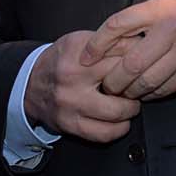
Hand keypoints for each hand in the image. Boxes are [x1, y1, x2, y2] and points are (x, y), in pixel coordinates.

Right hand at [24, 29, 138, 141]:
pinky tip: (120, 121)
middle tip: (139, 84)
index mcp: (78, 52)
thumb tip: (142, 47)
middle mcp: (72, 77)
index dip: (138, 57)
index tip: (144, 61)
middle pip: (122, 81)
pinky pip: (104, 133)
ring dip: (131, 108)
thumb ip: (108, 42)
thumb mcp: (80, 41)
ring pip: (117, 111)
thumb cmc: (61, 61)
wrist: (31, 85)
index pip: (121, 52)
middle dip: (137, 83)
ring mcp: (71, 103)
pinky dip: (119, 128)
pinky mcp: (70, 125)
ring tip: (131, 102)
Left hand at [85, 0, 175, 99]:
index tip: (85, 57)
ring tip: (122, 91)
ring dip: (129, 91)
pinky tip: (143, 92)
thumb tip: (107, 39)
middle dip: (113, 79)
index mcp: (159, 10)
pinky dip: (149, 94)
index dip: (97, 44)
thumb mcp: (164, 3)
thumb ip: (138, 19)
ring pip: (146, 81)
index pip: (118, 25)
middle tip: (105, 84)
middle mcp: (170, 31)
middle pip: (131, 63)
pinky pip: (164, 89)